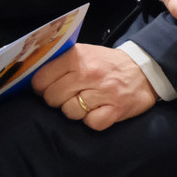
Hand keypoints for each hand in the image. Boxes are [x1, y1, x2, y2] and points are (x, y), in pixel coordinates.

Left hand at [32, 44, 156, 130]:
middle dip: (58, 99)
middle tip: (71, 95)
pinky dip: (93, 119)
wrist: (145, 71)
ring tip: (88, 101)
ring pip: (69, 112)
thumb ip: (61, 62)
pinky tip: (99, 110)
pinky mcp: (116, 109)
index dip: (41, 87)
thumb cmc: (108, 65)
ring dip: (76, 110)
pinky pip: (90, 122)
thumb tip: (31, 76)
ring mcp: (104, 92)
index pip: (41, 79)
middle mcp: (90, 73)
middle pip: (53, 98)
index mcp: (78, 57)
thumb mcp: (85, 54)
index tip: (49, 88)